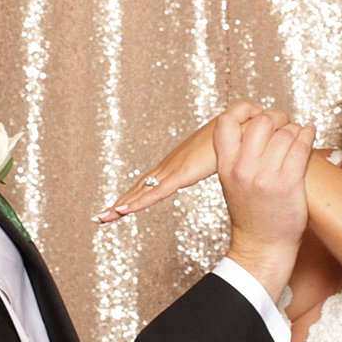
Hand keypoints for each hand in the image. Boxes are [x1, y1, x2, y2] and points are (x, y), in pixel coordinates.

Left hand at [94, 100, 265, 222]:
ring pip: (142, 191)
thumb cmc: (237, 135)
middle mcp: (171, 165)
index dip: (135, 194)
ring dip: (121, 205)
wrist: (240, 122)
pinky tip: (121, 210)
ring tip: (101, 218)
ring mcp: (174, 168)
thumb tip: (232, 161)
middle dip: (121, 202)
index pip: (152, 182)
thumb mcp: (223, 155)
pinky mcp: (181, 172)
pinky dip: (138, 201)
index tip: (119, 207)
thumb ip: (222, 160)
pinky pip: (156, 192)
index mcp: (179, 162)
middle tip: (100, 217)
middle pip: (141, 187)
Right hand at [217, 110, 315, 300]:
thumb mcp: (231, 183)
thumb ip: (236, 155)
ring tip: (298, 134)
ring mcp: (265, 176)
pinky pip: (301, 146)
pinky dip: (308, 135)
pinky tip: (309, 133)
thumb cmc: (251, 214)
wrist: (262, 247)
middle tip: (283, 124)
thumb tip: (254, 122)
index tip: (257, 115)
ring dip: (294, 129)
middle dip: (276, 118)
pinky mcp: (288, 183)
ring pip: (284, 132)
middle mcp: (242, 169)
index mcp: (225, 167)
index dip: (243, 111)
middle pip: (260, 121)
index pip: (226, 122)